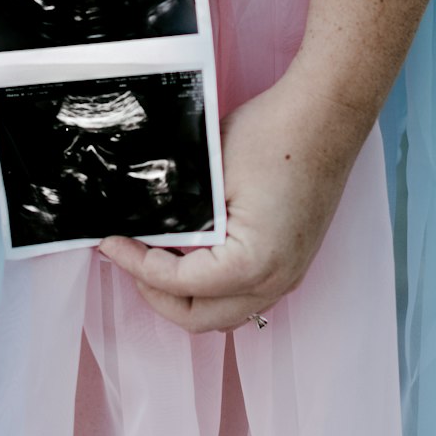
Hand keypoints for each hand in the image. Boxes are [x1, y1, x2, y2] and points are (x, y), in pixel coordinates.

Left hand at [99, 56, 374, 334]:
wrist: (325, 116)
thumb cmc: (276, 136)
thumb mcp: (208, 177)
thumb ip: (175, 217)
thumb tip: (142, 233)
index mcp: (254, 265)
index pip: (178, 284)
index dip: (135, 265)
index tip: (110, 244)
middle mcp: (276, 281)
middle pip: (199, 318)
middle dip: (155, 292)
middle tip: (128, 258)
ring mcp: (287, 276)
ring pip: (222, 313)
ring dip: (184, 294)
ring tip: (155, 258)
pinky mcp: (290, 262)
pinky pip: (243, 295)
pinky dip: (211, 287)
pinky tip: (191, 253)